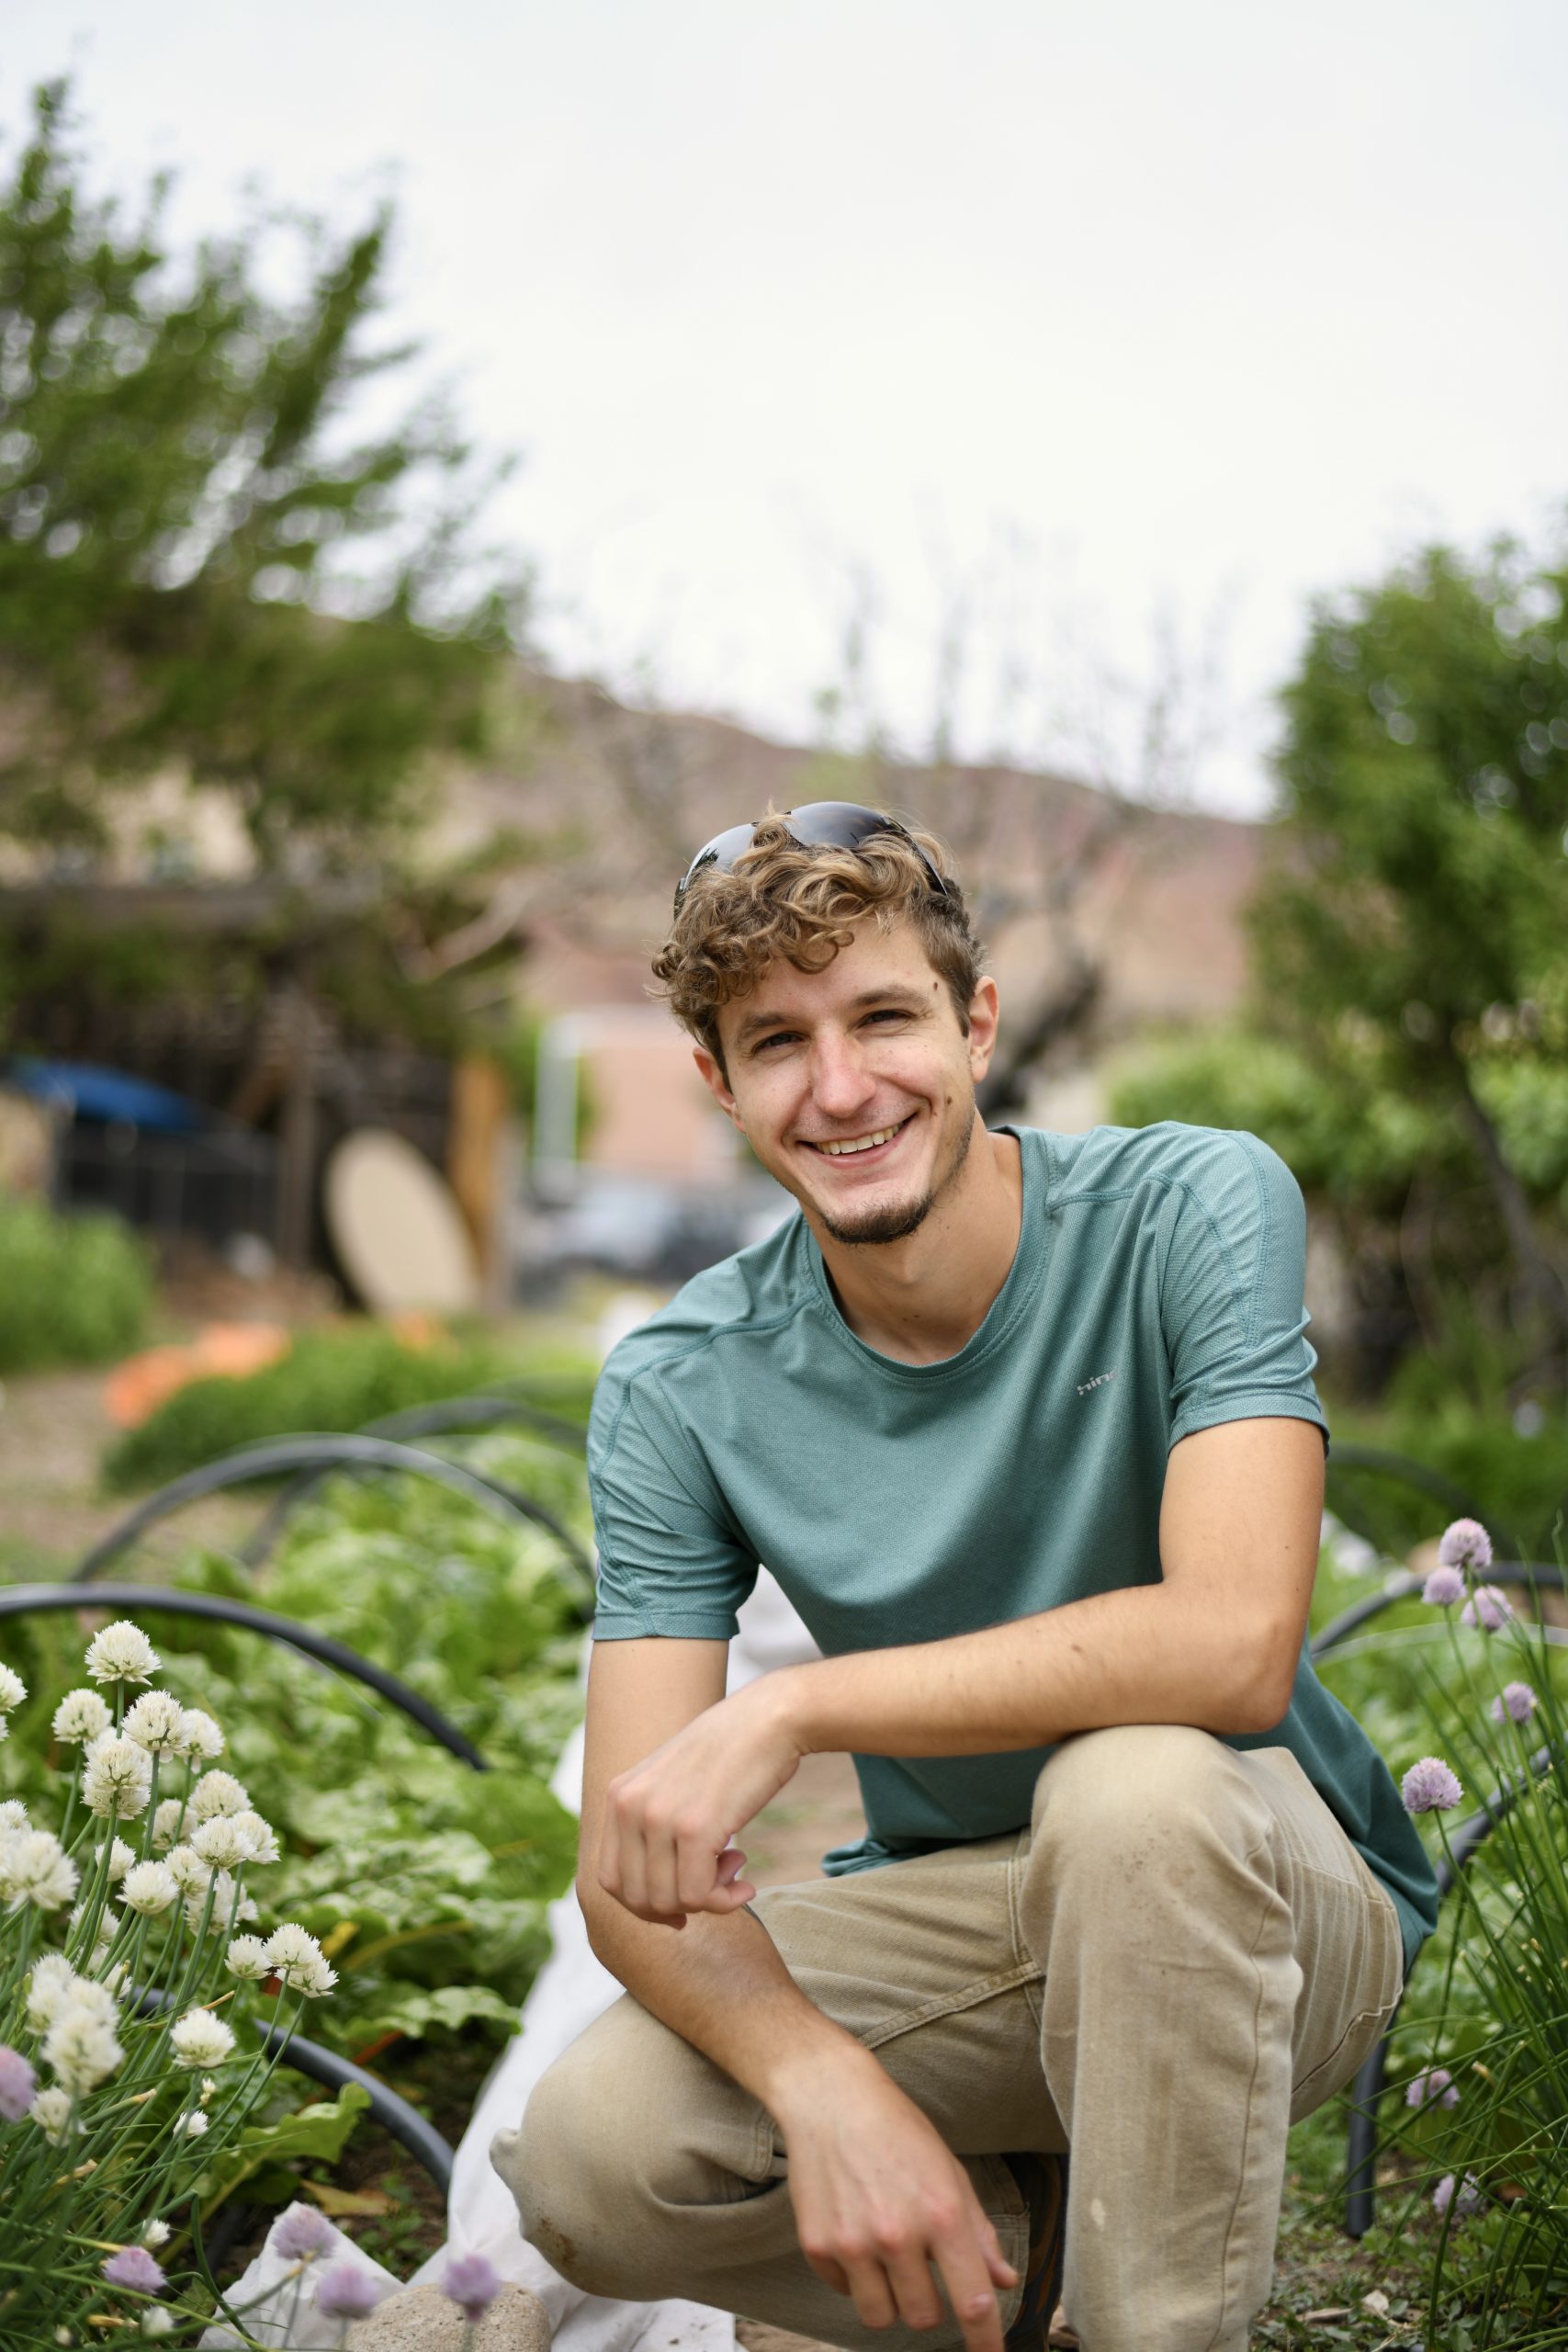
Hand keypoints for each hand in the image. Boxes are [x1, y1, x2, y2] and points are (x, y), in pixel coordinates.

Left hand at [598, 1672, 804, 1925]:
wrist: (768, 1719)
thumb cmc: (730, 1753)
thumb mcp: (671, 1783)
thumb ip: (653, 1825)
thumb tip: (659, 1901)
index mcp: (619, 1795)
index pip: (610, 1879)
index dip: (644, 1905)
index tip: (680, 1907)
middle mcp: (630, 1806)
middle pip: (636, 1897)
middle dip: (678, 1906)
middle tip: (715, 1882)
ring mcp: (659, 1817)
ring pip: (668, 1901)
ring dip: (707, 1901)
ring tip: (735, 1868)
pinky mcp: (694, 1828)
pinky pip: (699, 1895)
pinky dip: (725, 1900)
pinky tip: (746, 1881)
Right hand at [776, 2049, 1016, 2351]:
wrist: (831, 2099)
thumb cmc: (898, 2131)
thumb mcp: (950, 2172)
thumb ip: (978, 2233)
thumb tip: (1004, 2282)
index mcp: (941, 2214)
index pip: (972, 2300)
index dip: (986, 2339)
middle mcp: (898, 2234)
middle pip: (923, 2317)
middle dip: (928, 2302)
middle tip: (919, 2265)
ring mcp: (853, 2242)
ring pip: (881, 2317)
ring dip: (890, 2298)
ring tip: (886, 2257)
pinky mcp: (817, 2245)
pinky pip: (844, 2292)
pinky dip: (853, 2276)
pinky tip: (854, 2233)